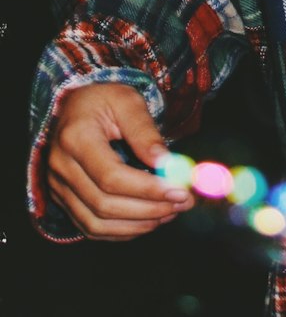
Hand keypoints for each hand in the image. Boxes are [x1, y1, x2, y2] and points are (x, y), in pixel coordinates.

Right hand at [46, 82, 194, 238]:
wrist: (73, 106)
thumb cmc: (103, 100)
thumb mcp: (127, 101)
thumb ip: (145, 132)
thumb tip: (168, 165)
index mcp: (75, 138)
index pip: (111, 176)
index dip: (147, 189)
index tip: (179, 190)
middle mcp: (61, 168)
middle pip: (104, 205)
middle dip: (149, 209)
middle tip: (183, 203)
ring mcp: (58, 188)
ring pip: (97, 223)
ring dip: (138, 224)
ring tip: (170, 212)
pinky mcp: (63, 200)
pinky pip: (91, 227)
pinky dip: (122, 231)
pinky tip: (148, 220)